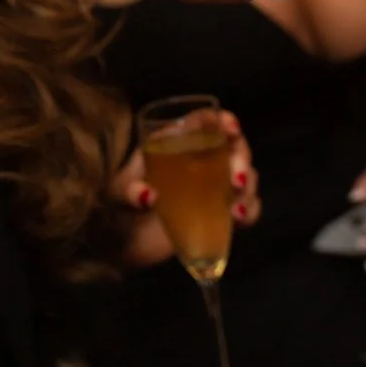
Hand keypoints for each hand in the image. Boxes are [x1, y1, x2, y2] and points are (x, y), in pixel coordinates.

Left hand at [113, 111, 259, 269]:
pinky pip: (245, 208)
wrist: (119, 245)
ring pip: (245, 177)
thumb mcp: (117, 193)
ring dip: (248, 187)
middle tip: (235, 179)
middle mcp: (199, 160)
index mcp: (176, 142)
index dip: (223, 121)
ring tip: (235, 208)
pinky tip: (239, 219)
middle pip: (234, 148)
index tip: (231, 128)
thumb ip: (129, 192)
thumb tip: (150, 196)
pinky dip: (249, 211)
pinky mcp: (219, 215)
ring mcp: (212, 188)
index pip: (205, 122)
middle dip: (242, 158)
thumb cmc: (116, 207)